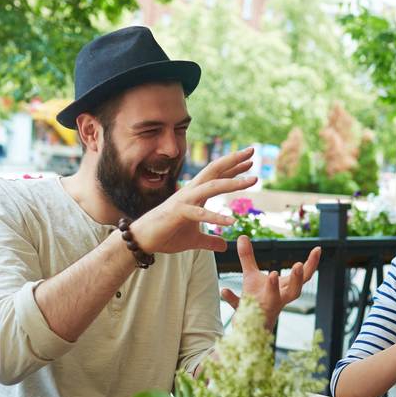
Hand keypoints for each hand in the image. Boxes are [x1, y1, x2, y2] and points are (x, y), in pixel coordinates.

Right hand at [131, 148, 256, 254]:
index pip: (217, 176)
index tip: (250, 161)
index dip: (233, 168)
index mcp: (195, 194)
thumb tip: (224, 245)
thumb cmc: (166, 235)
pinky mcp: (179, 213)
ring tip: (253, 180)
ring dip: (234, 182)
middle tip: (252, 151)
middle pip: (215, 171)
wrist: (142, 240)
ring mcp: (184, 200)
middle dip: (234, 161)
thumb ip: (209, 240)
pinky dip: (216, 217)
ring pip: (212, 186)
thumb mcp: (194, 240)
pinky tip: (232, 221)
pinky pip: (200, 214)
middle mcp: (191, 192)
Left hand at [220, 235, 320, 328]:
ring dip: (274, 288)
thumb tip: (242, 236)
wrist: (246, 328)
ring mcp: (264, 309)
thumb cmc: (254, 300)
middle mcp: (278, 300)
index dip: (312, 264)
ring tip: (273, 274)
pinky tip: (225, 290)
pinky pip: (240, 307)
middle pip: (294, 291)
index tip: (318, 249)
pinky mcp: (248, 316)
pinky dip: (232, 298)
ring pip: (273, 301)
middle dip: (297, 278)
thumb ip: (247, 257)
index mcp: (283, 289)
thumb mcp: (251, 276)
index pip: (303, 277)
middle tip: (299, 264)